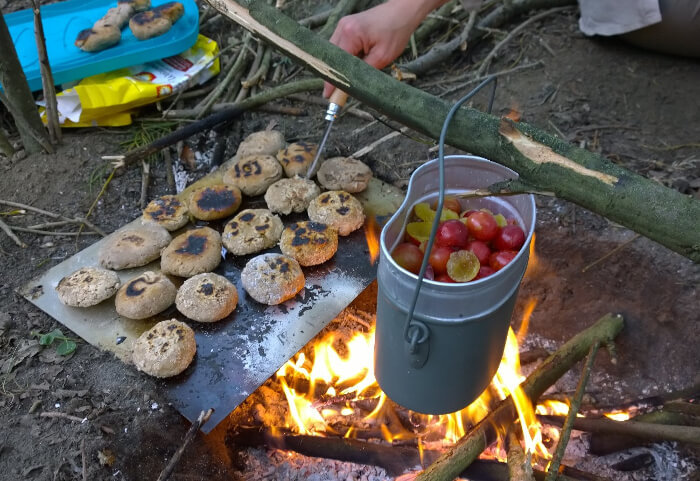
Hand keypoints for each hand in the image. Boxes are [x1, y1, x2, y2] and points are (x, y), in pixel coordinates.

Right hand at [323, 0, 445, 97]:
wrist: (403, 11)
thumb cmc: (397, 30)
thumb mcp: (382, 57)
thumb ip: (364, 71)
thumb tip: (351, 85)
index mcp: (350, 34)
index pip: (337, 63)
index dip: (333, 81)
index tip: (328, 96)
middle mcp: (342, 27)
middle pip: (331, 58)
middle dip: (333, 75)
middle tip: (332, 94)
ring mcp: (343, 25)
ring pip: (334, 53)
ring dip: (338, 67)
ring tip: (342, 82)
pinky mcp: (347, 26)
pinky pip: (339, 46)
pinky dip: (343, 58)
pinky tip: (349, 68)